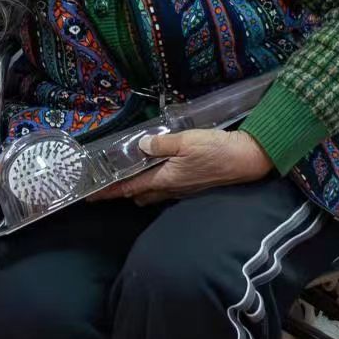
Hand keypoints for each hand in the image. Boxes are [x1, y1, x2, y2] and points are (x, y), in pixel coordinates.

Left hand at [111, 127, 270, 204]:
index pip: (130, 187)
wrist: (247, 159)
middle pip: (140, 194)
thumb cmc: (216, 149)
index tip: (92, 196)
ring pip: (153, 194)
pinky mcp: (194, 186)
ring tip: (127, 181)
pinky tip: (157, 175)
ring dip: (139, 191)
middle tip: (107, 187)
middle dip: (122, 192)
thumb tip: (141, 147)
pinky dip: (155, 186)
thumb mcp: (186, 141)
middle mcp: (172, 188)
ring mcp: (183, 189)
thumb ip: (161, 144)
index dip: (110, 192)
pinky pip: (167, 190)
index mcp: (165, 179)